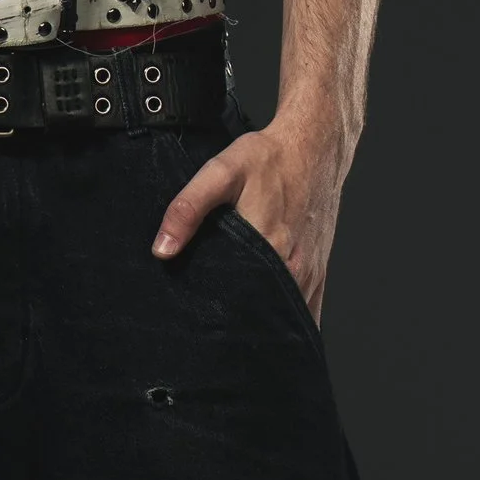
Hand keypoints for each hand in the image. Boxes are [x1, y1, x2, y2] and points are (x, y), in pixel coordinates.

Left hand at [149, 118, 347, 325]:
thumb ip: (188, 209)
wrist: (316, 146)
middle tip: (205, 333)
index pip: (234, 303)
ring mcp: (308, 273)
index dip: (213, 318)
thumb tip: (162, 249)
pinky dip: (284, 321)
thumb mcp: (221, 171)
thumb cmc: (269, 158)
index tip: (193, 325)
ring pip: (281, 317)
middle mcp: (292, 269)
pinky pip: (305, 311)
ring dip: (258, 326)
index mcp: (267, 250)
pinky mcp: (318, 270)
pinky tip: (263, 327)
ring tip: (230, 333)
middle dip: (233, 328)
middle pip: (256, 314)